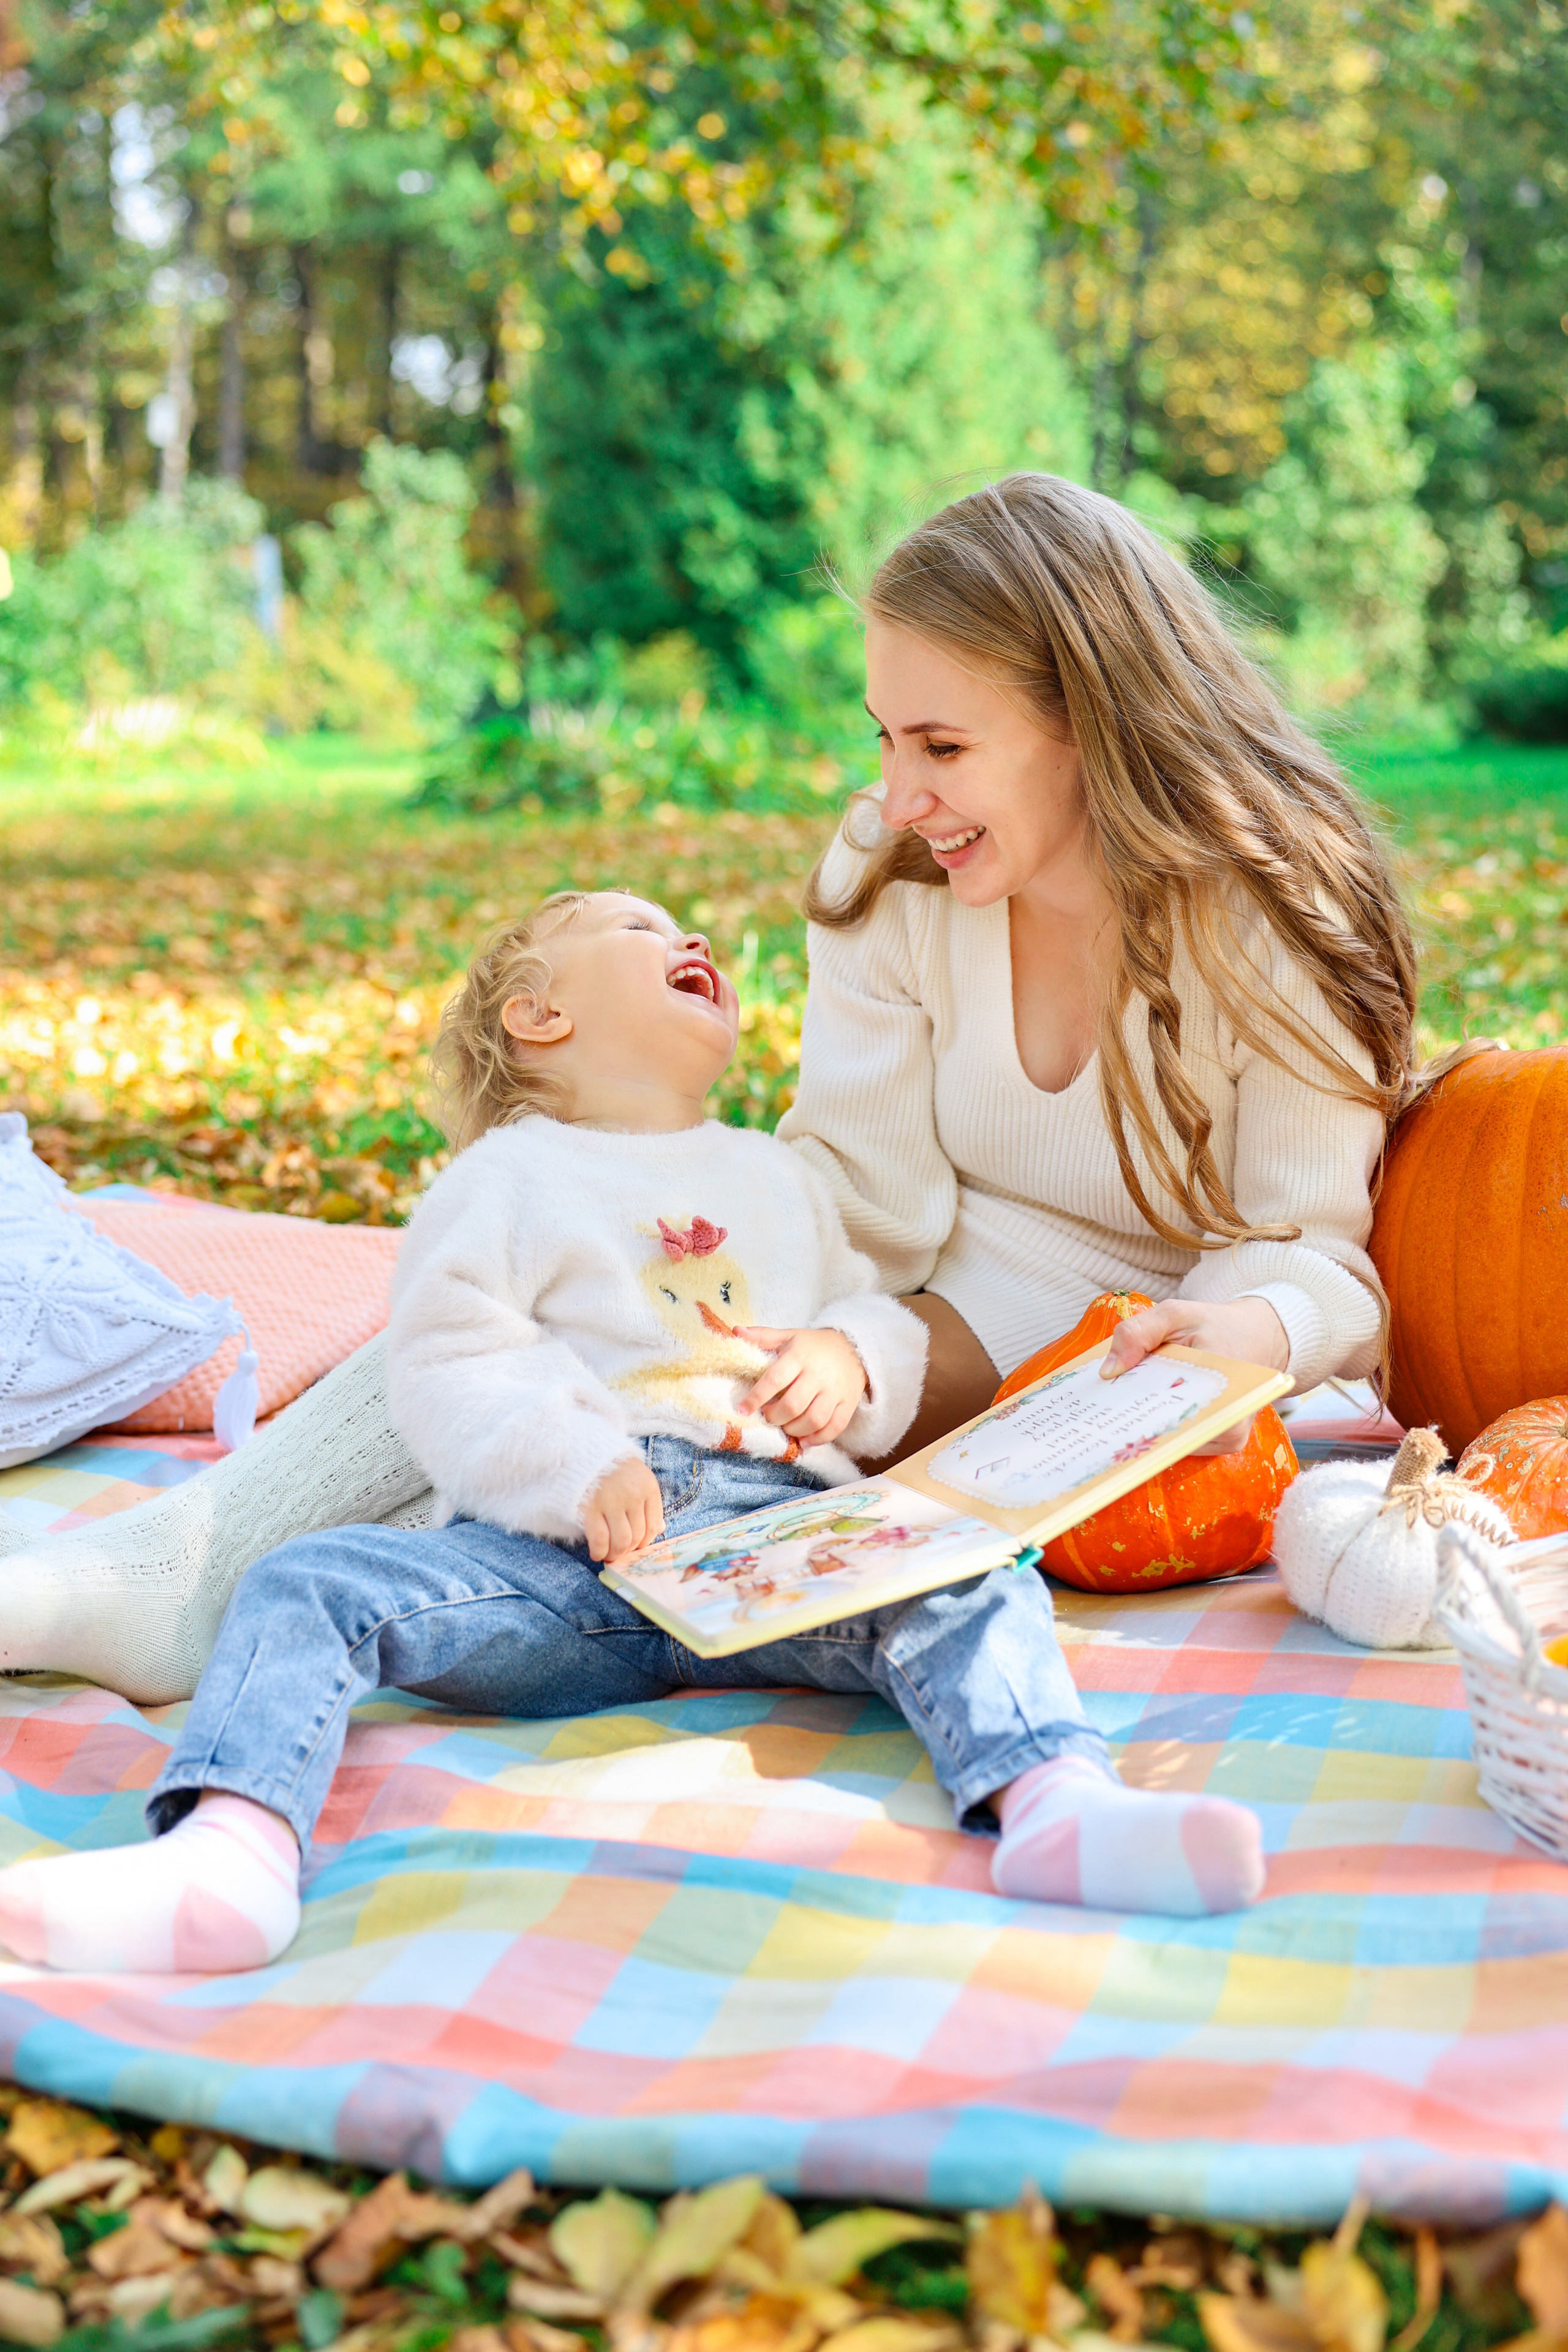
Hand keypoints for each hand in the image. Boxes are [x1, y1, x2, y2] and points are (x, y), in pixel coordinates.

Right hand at [582, 1457, 664, 1565]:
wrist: (583, 1448)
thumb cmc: (612, 1465)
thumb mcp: (637, 1476)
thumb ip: (648, 1501)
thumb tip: (660, 1529)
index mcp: (648, 1486)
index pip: (653, 1526)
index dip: (645, 1542)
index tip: (636, 1546)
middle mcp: (633, 1495)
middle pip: (638, 1536)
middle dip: (629, 1550)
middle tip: (620, 1552)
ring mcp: (611, 1501)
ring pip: (621, 1541)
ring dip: (616, 1553)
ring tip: (610, 1555)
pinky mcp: (590, 1507)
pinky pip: (600, 1539)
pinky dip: (599, 1551)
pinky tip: (597, 1553)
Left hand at [735, 1325, 867, 1447]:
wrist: (854, 1348)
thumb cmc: (813, 1346)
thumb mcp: (789, 1336)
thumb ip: (762, 1336)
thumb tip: (735, 1331)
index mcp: (800, 1356)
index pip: (774, 1379)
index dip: (756, 1397)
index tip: (743, 1409)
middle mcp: (818, 1375)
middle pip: (793, 1404)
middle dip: (775, 1417)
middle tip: (768, 1416)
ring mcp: (835, 1391)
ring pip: (814, 1419)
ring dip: (794, 1429)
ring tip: (784, 1427)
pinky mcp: (848, 1404)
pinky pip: (834, 1427)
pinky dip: (818, 1439)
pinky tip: (804, 1441)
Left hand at [1100, 1295, 1289, 1456]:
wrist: (1255, 1336)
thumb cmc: (1215, 1325)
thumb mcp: (1176, 1314)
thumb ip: (1140, 1332)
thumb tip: (1109, 1370)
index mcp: (1224, 1394)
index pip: (1170, 1418)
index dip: (1133, 1417)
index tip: (1101, 1413)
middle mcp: (1229, 1427)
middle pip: (1169, 1437)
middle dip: (1134, 1423)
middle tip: (1100, 1413)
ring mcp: (1227, 1439)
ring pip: (1173, 1443)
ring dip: (1145, 1426)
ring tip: (1116, 1410)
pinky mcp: (1222, 1442)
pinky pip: (1182, 1440)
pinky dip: (1160, 1425)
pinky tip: (1139, 1411)